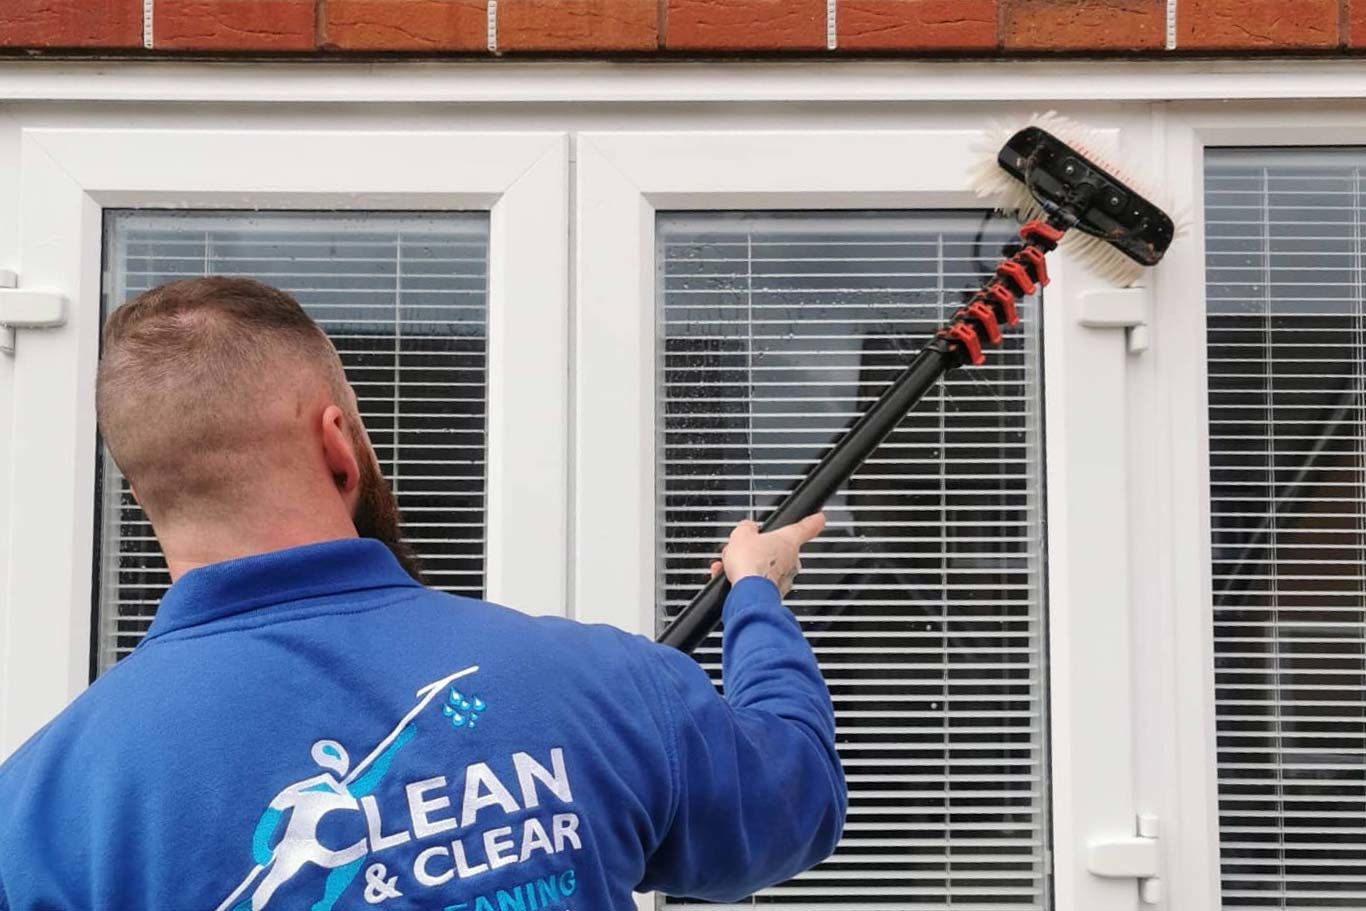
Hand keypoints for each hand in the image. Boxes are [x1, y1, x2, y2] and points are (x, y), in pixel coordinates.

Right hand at [708, 513, 825, 595]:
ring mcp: (785, 579)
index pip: (805, 528)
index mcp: (788, 540)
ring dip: (753, 568)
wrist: (749, 593)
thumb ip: (746, 528)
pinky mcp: (775, 594)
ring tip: (736, 568)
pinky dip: (748, 582)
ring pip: (768, 569)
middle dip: (763, 551)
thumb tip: (747, 528)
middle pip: (780, 551)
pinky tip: (735, 581)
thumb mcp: (741, 534)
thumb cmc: (751, 564)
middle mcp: (792, 560)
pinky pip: (761, 585)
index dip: (812, 521)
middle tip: (748, 550)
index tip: (819, 518)